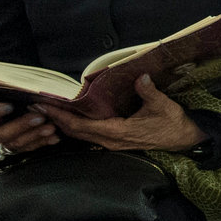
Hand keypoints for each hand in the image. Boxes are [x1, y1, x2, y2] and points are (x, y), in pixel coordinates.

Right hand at [0, 82, 57, 159]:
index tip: (9, 106)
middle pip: (1, 135)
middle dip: (21, 126)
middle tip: (39, 116)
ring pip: (15, 144)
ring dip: (35, 136)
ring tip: (50, 127)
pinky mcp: (8, 153)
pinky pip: (25, 149)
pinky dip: (41, 143)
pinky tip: (54, 138)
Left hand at [45, 76, 206, 151]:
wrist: (184, 139)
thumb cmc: (173, 123)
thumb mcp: (162, 105)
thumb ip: (149, 92)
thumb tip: (139, 77)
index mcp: (118, 132)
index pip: (82, 125)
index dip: (62, 116)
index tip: (45, 105)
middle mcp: (110, 141)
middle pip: (75, 132)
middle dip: (55, 119)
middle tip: (37, 105)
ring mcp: (112, 142)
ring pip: (80, 135)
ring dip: (63, 123)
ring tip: (48, 110)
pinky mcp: (115, 140)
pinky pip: (89, 134)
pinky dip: (75, 126)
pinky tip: (69, 118)